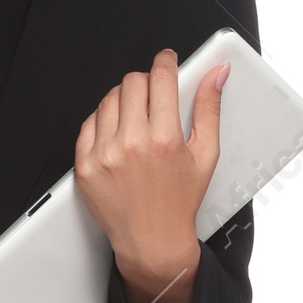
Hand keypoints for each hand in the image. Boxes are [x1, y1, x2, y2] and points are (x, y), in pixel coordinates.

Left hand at [74, 45, 229, 302]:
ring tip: (136, 116)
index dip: (165, 62)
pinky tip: (117, 131)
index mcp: (164, 139)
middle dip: (146, 81)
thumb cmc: (179, 201)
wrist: (152, 241)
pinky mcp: (85, 166)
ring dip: (123, 99)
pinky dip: (103, 120)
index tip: (166, 60)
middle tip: (153, 93)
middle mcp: (131, 144)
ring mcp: (104, 155)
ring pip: (109, 99)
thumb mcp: (205, 155)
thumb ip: (209, 109)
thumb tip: (216, 74)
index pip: (160, 78)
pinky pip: (89, 123)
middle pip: (132, 83)